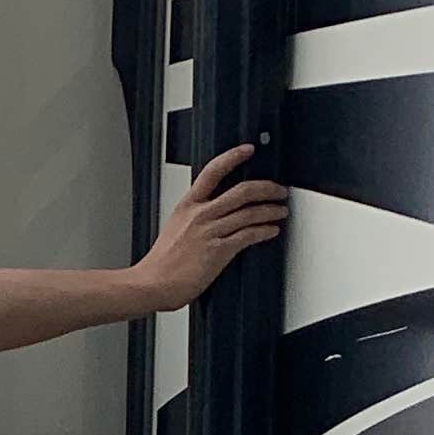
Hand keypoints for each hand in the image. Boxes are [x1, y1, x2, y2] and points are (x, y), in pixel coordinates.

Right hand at [134, 142, 289, 310]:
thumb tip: (214, 216)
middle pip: (242, 191)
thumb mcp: (174, 230)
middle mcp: (200, 215)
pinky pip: (249, 235)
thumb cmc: (161, 264)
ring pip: (250, 213)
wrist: (152, 284)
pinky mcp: (219, 250)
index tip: (248, 150)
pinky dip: (265, 231)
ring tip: (281, 211)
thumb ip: (194, 219)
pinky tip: (272, 231)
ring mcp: (210, 232)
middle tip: (278, 190)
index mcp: (187, 206)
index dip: (233, 157)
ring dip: (272, 210)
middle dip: (267, 188)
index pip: (212, 171)